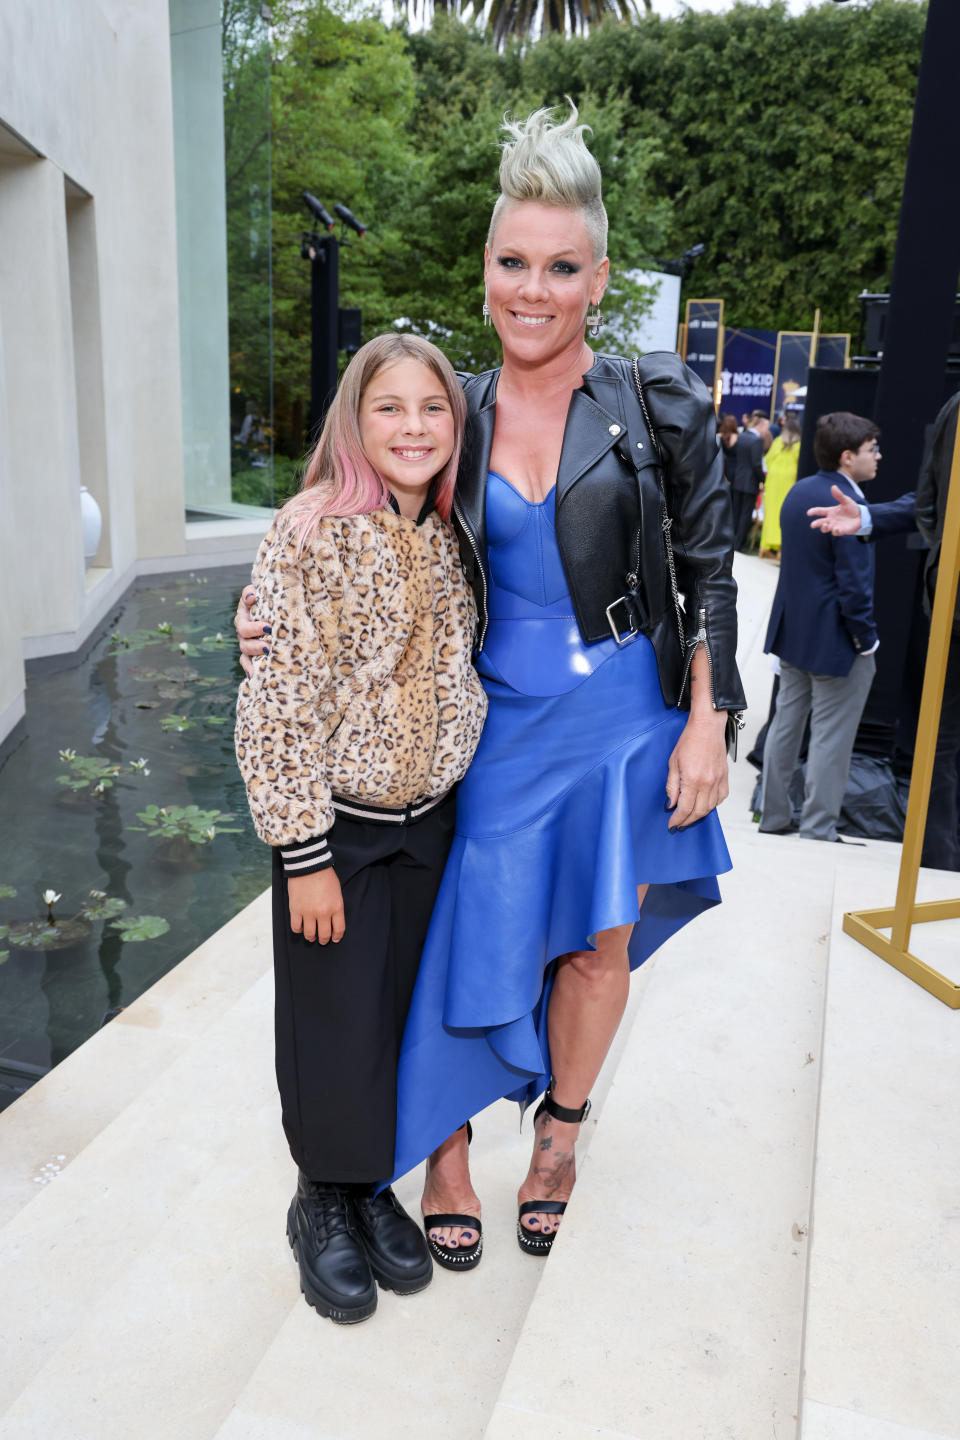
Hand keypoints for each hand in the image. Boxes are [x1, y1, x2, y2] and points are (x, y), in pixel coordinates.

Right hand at [234, 586, 269, 676]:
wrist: (280, 616)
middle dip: (255, 632)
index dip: (252, 611)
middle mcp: (244, 626)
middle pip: (243, 630)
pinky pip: (246, 662)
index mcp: (246, 609)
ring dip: (255, 649)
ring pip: (245, 647)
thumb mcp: (269, 593)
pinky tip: (254, 675)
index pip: (244, 608)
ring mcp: (246, 641)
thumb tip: (251, 596)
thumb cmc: (276, 602)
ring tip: (268, 650)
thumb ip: (256, 591)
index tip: (267, 623)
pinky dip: (249, 668)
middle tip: (269, 633)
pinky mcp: (251, 654)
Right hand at [288, 869, 345, 944]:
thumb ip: (335, 907)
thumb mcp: (337, 892)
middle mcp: (323, 912)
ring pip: (309, 934)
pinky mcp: (296, 909)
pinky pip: (296, 927)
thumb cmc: (325, 876)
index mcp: (336, 907)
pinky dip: (298, 930)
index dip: (337, 937)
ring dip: (311, 937)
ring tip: (311, 936)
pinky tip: (300, 927)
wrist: (309, 865)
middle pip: (324, 934)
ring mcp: (308, 912)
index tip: (334, 939)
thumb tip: (332, 919)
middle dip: (324, 940)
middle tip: (322, 940)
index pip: (339, 929)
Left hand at [665, 709, 728, 830]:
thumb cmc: (689, 741)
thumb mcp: (673, 763)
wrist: (708, 727)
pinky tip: (704, 804)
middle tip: (679, 824)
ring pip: (711, 807)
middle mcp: (708, 783)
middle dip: (688, 821)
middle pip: (699, 811)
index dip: (678, 819)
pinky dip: (712, 805)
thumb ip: (672, 786)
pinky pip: (721, 798)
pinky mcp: (725, 777)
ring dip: (699, 815)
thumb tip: (671, 804)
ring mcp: (718, 781)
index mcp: (692, 780)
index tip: (672, 824)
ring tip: (690, 816)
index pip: (685, 808)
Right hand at [807, 485, 861, 535]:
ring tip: (825, 525)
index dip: (814, 512)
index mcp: (830, 511)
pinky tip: (836, 529)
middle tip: (812, 525)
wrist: (861, 516)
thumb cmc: (852, 508)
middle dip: (816, 524)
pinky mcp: (841, 531)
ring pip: (826, 529)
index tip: (809, 513)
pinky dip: (835, 531)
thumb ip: (839, 495)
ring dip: (824, 528)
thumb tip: (833, 487)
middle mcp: (831, 519)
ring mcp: (835, 526)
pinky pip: (836, 533)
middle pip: (820, 522)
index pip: (820, 511)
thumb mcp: (846, 500)